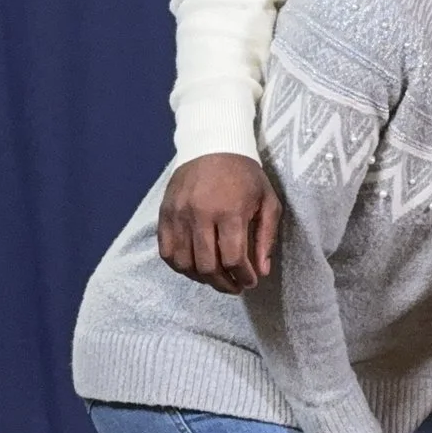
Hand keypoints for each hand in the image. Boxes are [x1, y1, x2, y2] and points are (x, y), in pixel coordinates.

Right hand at [156, 153, 281, 292]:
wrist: (212, 146)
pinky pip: (166, 252)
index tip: (251, 281)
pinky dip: (180, 266)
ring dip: (202, 278)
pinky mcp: (164, 215)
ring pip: (184, 263)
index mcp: (230, 211)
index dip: (244, 277)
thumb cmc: (245, 175)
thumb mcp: (268, 201)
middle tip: (235, 286)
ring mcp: (178, 215)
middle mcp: (200, 215)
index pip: (234, 259)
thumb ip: (266, 237)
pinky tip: (195, 267)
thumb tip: (262, 271)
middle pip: (207, 266)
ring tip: (217, 278)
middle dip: (224, 284)